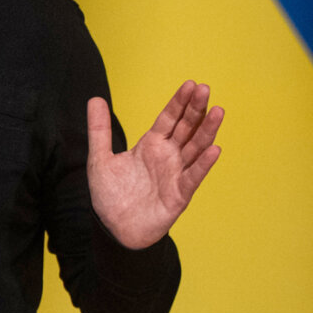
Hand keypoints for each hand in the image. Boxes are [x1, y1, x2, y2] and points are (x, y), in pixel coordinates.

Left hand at [87, 81, 222, 248]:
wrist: (113, 228)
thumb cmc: (111, 195)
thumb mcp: (100, 158)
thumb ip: (99, 130)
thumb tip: (94, 99)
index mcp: (151, 145)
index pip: (169, 118)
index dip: (179, 102)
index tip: (191, 84)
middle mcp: (167, 156)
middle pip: (186, 128)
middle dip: (196, 109)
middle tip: (206, 89)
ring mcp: (176, 174)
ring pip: (195, 148)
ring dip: (207, 131)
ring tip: (218, 111)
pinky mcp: (179, 195)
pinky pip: (193, 177)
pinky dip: (203, 164)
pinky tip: (214, 149)